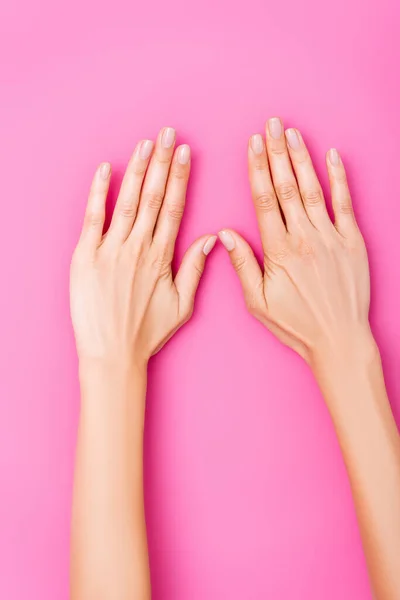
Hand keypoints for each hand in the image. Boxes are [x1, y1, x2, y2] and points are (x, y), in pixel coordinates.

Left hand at [70, 127, 215, 368]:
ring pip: (128, 201)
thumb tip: (211, 239)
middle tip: (168, 134)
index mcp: (162, 257)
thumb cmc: (146, 332)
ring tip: (146, 143)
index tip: (185, 153)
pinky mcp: (85, 256)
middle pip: (154, 196)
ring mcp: (110, 250)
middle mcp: (138, 248)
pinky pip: (93, 217)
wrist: (111, 353)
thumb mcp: (182, 306)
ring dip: (138, 170)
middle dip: (162, 162)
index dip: (180, 178)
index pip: (174, 208)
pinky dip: (99, 192)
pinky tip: (105, 169)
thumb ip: (195, 269)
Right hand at [220, 118, 372, 366]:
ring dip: (302, 158)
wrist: (339, 339)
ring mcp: (331, 237)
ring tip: (292, 133)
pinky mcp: (352, 241)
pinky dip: (339, 177)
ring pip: (313, 189)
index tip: (252, 144)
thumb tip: (225, 234)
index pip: (264, 200)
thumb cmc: (296, 325)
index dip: (257, 169)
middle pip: (287, 187)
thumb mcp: (259, 303)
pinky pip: (345, 203)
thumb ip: (242, 265)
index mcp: (279, 251)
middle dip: (277, 153)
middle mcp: (305, 238)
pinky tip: (332, 155)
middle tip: (271, 125)